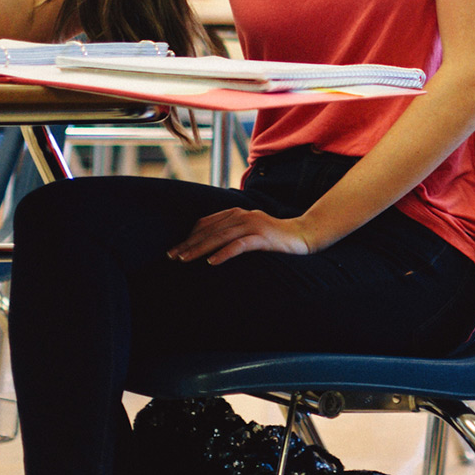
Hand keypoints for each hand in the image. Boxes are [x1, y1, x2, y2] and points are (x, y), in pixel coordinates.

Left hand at [170, 206, 315, 265]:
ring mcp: (253, 225)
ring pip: (221, 236)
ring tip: (184, 258)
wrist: (303, 235)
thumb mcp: (250, 231)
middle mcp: (243, 215)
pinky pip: (240, 245)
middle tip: (171, 256)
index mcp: (237, 213)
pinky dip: (224, 253)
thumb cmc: (275, 236)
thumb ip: (232, 232)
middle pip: (210, 230)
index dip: (189, 235)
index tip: (175, 249)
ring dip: (200, 248)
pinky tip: (212, 262)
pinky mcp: (263, 237)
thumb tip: (210, 246)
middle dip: (188, 243)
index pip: (207, 223)